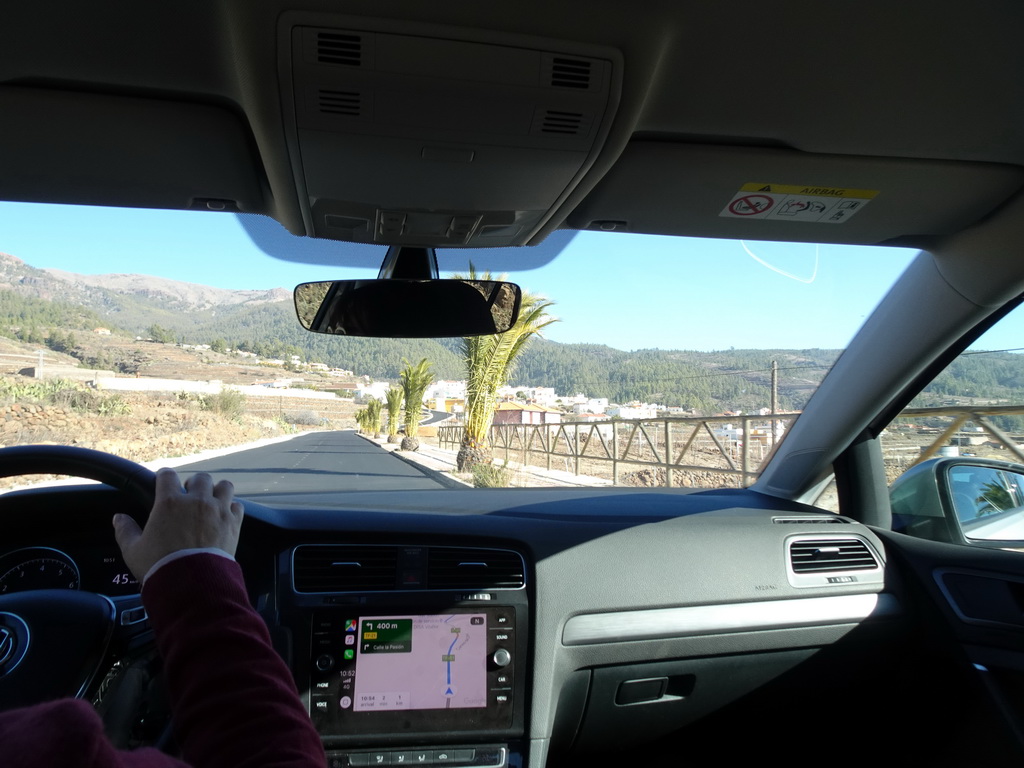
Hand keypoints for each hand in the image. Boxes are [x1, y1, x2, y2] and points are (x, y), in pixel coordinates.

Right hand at [112, 468, 243, 580]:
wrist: (192, 584)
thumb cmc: (160, 566)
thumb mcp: (133, 550)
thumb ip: (125, 530)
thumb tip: (118, 518)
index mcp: (170, 502)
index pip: (168, 475)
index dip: (165, 476)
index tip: (164, 481)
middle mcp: (196, 501)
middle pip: (201, 478)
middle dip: (195, 484)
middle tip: (190, 496)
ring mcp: (218, 510)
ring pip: (224, 486)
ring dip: (218, 491)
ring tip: (212, 502)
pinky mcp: (233, 523)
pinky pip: (238, 506)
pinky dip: (232, 509)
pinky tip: (225, 517)